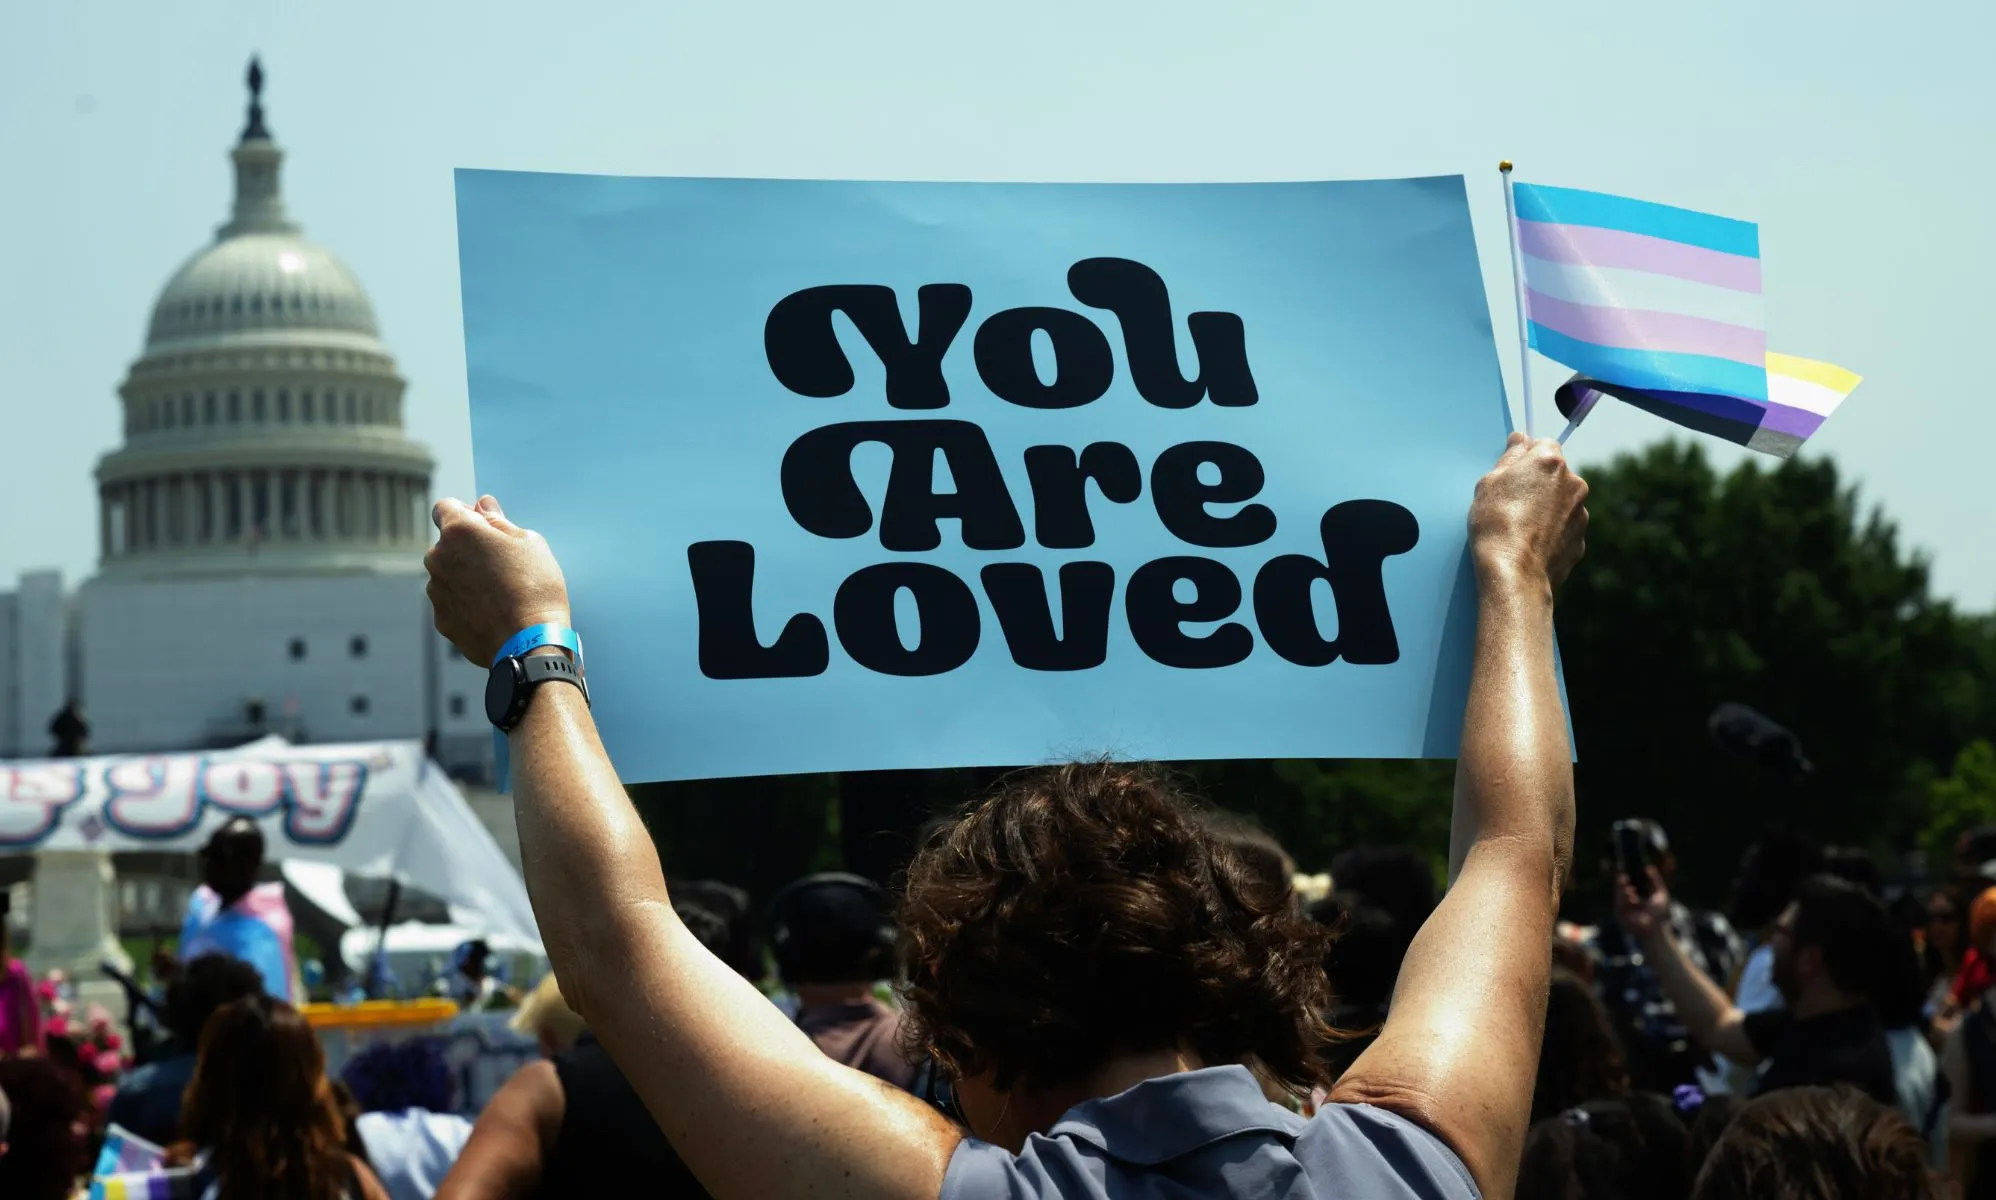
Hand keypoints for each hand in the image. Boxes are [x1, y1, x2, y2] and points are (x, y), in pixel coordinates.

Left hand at [426, 496, 571, 665]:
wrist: (531, 641)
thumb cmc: (535, 586)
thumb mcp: (528, 542)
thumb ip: (498, 521)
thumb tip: (482, 506)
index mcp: (459, 532)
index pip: (445, 507)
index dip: (466, 514)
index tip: (485, 527)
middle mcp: (438, 558)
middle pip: (447, 544)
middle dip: (467, 549)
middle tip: (501, 564)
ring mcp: (436, 591)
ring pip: (448, 575)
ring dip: (465, 577)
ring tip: (499, 593)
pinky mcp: (441, 619)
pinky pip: (452, 603)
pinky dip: (466, 604)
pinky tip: (493, 613)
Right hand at [1468, 433, 1588, 589]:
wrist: (1514, 572)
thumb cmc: (1496, 523)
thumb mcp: (1490, 482)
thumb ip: (1510, 456)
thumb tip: (1521, 439)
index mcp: (1551, 462)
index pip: (1544, 444)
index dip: (1526, 457)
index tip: (1512, 471)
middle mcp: (1573, 483)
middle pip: (1555, 474)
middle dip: (1538, 483)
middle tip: (1511, 501)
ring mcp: (1580, 513)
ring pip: (1562, 502)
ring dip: (1546, 508)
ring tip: (1520, 527)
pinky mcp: (1580, 541)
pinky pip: (1564, 528)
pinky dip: (1551, 532)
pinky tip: (1530, 544)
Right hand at [1614, 869, 1671, 944]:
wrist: (1657, 928)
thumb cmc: (1660, 914)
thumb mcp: (1660, 894)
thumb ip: (1656, 880)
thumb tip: (1649, 867)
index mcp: (1637, 897)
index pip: (1629, 884)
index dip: (1626, 876)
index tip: (1625, 867)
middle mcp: (1628, 902)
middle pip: (1621, 888)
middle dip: (1621, 881)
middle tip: (1623, 874)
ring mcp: (1623, 908)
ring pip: (1618, 893)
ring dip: (1621, 888)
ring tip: (1627, 882)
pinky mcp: (1619, 914)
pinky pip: (1618, 902)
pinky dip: (1622, 896)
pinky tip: (1630, 894)